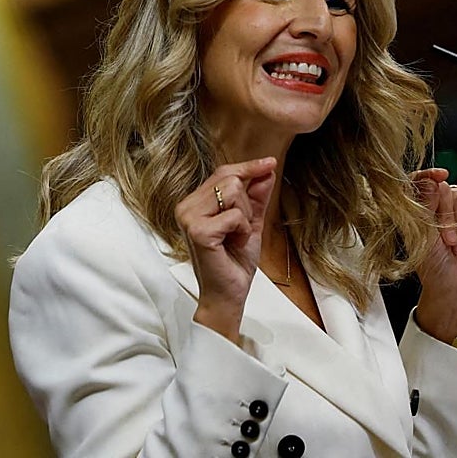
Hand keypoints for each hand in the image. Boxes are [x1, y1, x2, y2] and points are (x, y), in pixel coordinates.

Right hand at [175, 157, 276, 343]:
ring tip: (236, 237)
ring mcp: (189, 218)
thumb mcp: (250, 223)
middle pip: (229, 179)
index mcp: (194, 203)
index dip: (248, 167)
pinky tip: (234, 243)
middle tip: (242, 230)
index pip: (222, 173)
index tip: (270, 162)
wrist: (228, 294)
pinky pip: (235, 215)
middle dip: (247, 204)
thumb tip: (267, 170)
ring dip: (245, 217)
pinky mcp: (198, 231)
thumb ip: (256, 196)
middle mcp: (186, 207)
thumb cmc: (234, 262)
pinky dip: (243, 230)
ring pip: (233, 193)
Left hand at [414, 168, 456, 342]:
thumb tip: (429, 182)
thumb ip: (424, 207)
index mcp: (412, 208)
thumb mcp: (422, 235)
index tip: (438, 177)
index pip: (416, 180)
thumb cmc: (432, 265)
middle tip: (444, 238)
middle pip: (440, 187)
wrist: (456, 282)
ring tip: (453, 241)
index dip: (426, 175)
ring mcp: (451, 208)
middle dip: (445, 213)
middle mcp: (431, 205)